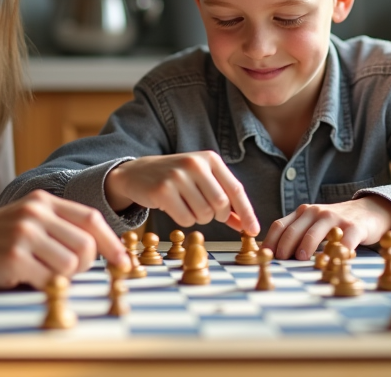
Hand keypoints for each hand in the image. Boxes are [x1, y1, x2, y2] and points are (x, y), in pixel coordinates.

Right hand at [0, 190, 125, 288]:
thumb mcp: (27, 219)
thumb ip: (59, 226)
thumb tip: (100, 249)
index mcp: (42, 201)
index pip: (91, 219)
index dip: (112, 243)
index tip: (123, 262)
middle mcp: (35, 214)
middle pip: (86, 247)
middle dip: (84, 267)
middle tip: (65, 272)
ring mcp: (24, 235)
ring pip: (71, 266)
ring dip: (61, 278)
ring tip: (40, 272)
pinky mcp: (14, 258)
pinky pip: (49, 280)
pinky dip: (42, 285)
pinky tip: (24, 276)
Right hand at [103, 152, 259, 235]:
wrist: (137, 173)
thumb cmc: (176, 179)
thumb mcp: (202, 181)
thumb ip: (224, 199)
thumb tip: (245, 225)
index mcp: (210, 159)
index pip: (235, 189)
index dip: (246, 212)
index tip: (253, 231)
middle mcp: (195, 164)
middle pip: (221, 205)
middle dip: (217, 216)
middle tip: (205, 212)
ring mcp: (178, 176)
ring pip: (204, 214)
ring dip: (198, 218)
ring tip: (186, 205)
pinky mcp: (162, 190)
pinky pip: (185, 219)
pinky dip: (183, 220)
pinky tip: (173, 207)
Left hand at [261, 195, 390, 259]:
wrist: (369, 211)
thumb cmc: (336, 223)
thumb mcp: (314, 223)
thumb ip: (298, 233)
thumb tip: (277, 256)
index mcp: (303, 213)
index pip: (280, 226)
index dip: (270, 241)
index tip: (265, 256)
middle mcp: (316, 213)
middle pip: (293, 231)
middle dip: (284, 247)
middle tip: (281, 261)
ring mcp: (334, 219)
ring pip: (314, 234)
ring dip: (304, 247)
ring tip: (300, 260)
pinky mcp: (353, 228)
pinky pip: (343, 241)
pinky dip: (335, 252)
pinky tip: (330, 262)